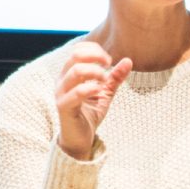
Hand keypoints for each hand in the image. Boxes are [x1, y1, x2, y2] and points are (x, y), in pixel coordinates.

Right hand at [55, 42, 132, 159]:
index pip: (77, 50)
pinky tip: (99, 90)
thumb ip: (115, 78)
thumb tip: (128, 60)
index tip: (108, 60)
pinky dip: (90, 88)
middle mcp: (62, 81)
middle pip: (75, 56)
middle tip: (108, 65)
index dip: (94, 50)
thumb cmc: (89, 113)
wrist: (80, 138)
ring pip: (75, 72)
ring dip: (95, 71)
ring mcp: (61, 93)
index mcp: (70, 74)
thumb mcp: (105, 92)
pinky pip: (75, 93)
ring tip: (104, 79)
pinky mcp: (64, 107)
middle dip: (96, 56)